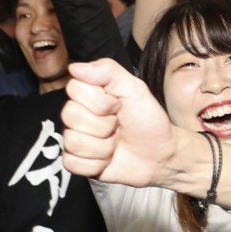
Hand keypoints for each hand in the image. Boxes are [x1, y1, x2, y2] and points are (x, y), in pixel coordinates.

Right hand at [60, 58, 178, 186]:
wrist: (159, 155)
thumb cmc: (148, 121)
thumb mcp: (135, 89)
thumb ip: (108, 71)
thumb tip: (74, 67)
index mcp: (89, 94)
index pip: (73, 88)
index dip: (99, 101)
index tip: (118, 105)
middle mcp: (78, 115)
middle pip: (70, 115)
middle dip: (103, 125)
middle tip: (118, 126)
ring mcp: (75, 138)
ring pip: (73, 141)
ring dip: (103, 146)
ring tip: (115, 143)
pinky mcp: (76, 162)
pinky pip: (72, 163)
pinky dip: (96, 164)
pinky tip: (107, 159)